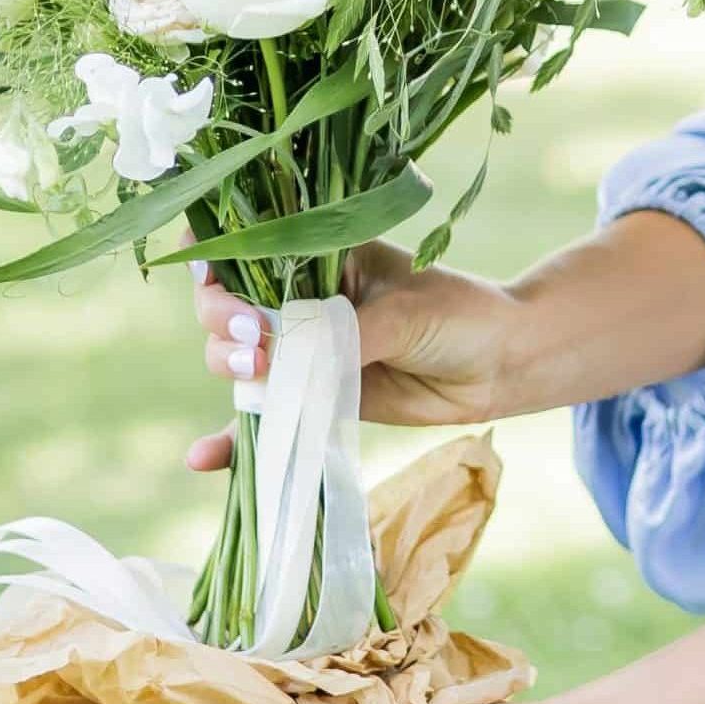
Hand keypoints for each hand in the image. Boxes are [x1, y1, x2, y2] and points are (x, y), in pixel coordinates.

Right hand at [184, 241, 534, 472]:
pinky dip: (232, 438)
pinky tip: (203, 458)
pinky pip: (264, 418)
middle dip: (223, 323)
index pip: (243, 245)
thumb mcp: (401, 314)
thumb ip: (340, 334)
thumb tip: (276, 356)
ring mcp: (302, 349)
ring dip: (228, 369)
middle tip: (253, 344)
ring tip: (252, 379)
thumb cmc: (460, 316)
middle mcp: (298, 298)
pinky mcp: (314, 397)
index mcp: (316, 252)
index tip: (220, 282)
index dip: (215, 260)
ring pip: (236, 359)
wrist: (501, 365)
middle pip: (225, 307)